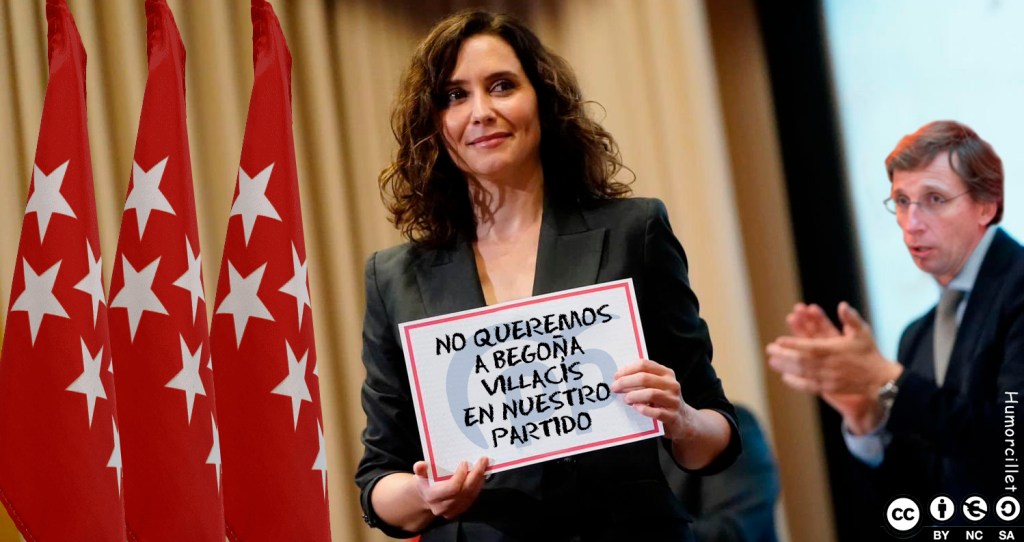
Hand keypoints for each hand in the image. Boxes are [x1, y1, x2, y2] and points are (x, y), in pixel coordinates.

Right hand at [412, 457, 488, 519]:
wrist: (427, 497)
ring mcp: (453, 510)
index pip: (452, 488)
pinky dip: (479, 485)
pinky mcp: (461, 510)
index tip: (465, 462)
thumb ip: (420, 470)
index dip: (460, 476)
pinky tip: (481, 474)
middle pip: (464, 491)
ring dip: (479, 479)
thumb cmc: (425, 482)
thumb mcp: (420, 475)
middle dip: (475, 475)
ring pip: (471, 495)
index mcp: (432, 497)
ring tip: (484, 465)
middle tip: (483, 460)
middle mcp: (443, 507)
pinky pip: (473, 497)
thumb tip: (420, 465)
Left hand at [611, 358, 695, 440]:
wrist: (683, 420)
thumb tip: (619, 378)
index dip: (628, 369)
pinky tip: (636, 408)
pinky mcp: (672, 416)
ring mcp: (673, 400)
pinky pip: (656, 412)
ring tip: (625, 399)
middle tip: (615, 388)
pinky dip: (644, 409)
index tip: (616, 376)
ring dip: (634, 395)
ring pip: (651, 393)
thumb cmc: (663, 401)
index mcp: (666, 373)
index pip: (644, 365)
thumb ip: (642, 380)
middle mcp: (672, 384)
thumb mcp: (657, 386)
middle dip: (626, 382)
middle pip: (645, 378)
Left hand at [767, 302, 900, 432]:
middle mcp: (829, 364)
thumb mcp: (863, 333)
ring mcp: (828, 378)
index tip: (779, 340)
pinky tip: (785, 377)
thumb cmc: (869, 354)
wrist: (880, 379)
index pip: (809, 346)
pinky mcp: (829, 388)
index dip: (793, 343)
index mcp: (834, 349)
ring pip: (802, 373)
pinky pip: (809, 386)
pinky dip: (796, 382)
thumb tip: (842, 306)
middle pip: (801, 360)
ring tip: (771, 361)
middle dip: (783, 355)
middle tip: (769, 350)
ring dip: (785, 367)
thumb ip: (851, 319)